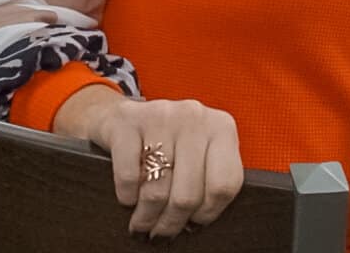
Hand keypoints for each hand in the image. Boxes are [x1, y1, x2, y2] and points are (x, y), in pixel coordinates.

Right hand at [54, 87, 243, 239]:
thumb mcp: (198, 155)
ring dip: (147, 217)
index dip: (207, 213)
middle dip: (171, 223)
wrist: (125, 117)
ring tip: (142, 226)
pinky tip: (128, 199)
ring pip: (157, 189)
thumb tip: (194, 226)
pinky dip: (127, 196)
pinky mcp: (128, 121)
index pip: (223, 185)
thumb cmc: (169, 144)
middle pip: (188, 194)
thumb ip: (207, 179)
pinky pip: (129, 176)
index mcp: (221, 127)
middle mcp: (194, 116)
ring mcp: (161, 116)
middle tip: (160, 234)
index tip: (194, 224)